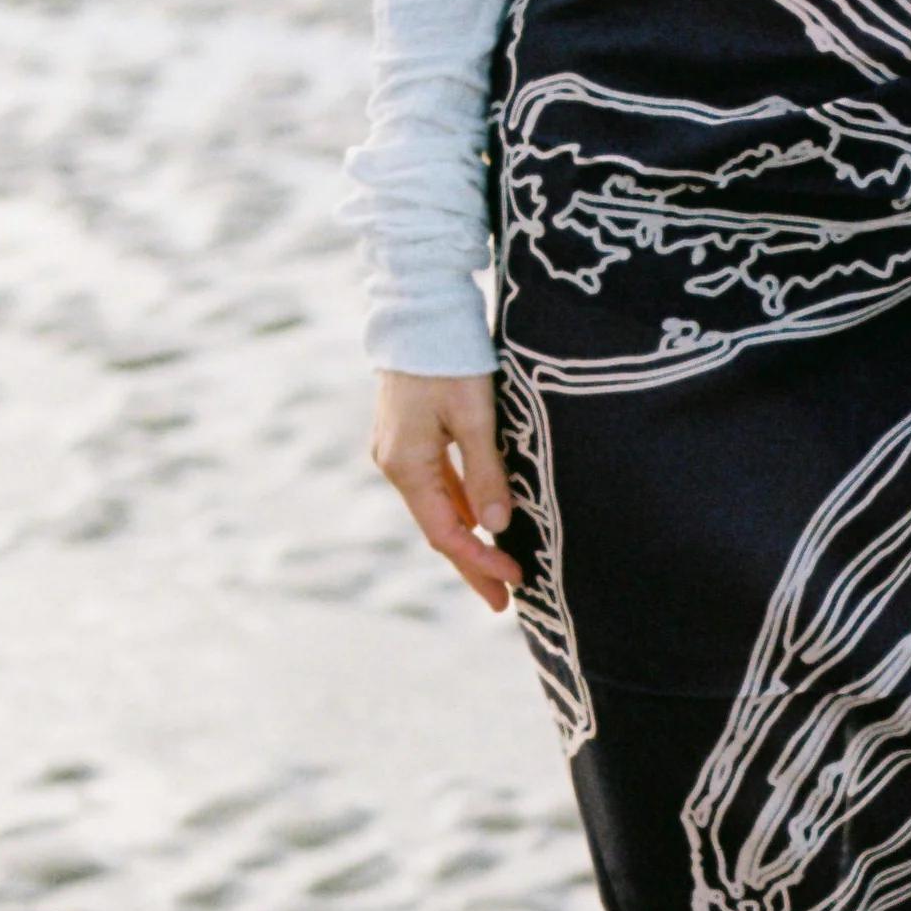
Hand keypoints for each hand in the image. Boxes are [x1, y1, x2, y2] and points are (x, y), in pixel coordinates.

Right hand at [370, 369, 523, 609]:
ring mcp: (400, 450)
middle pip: (439, 528)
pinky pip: (439, 484)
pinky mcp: (410, 436)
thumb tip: (496, 525)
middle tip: (504, 601)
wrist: (419, 309)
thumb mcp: (475, 415)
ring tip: (501, 565)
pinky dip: (463, 507)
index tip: (514, 582)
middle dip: (473, 563)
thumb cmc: (450, 357)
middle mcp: (395, 463)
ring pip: (439, 508)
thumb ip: (485, 472)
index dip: (479, 561)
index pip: (445, 532)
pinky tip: (485, 520)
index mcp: (406, 464)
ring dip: (469, 537)